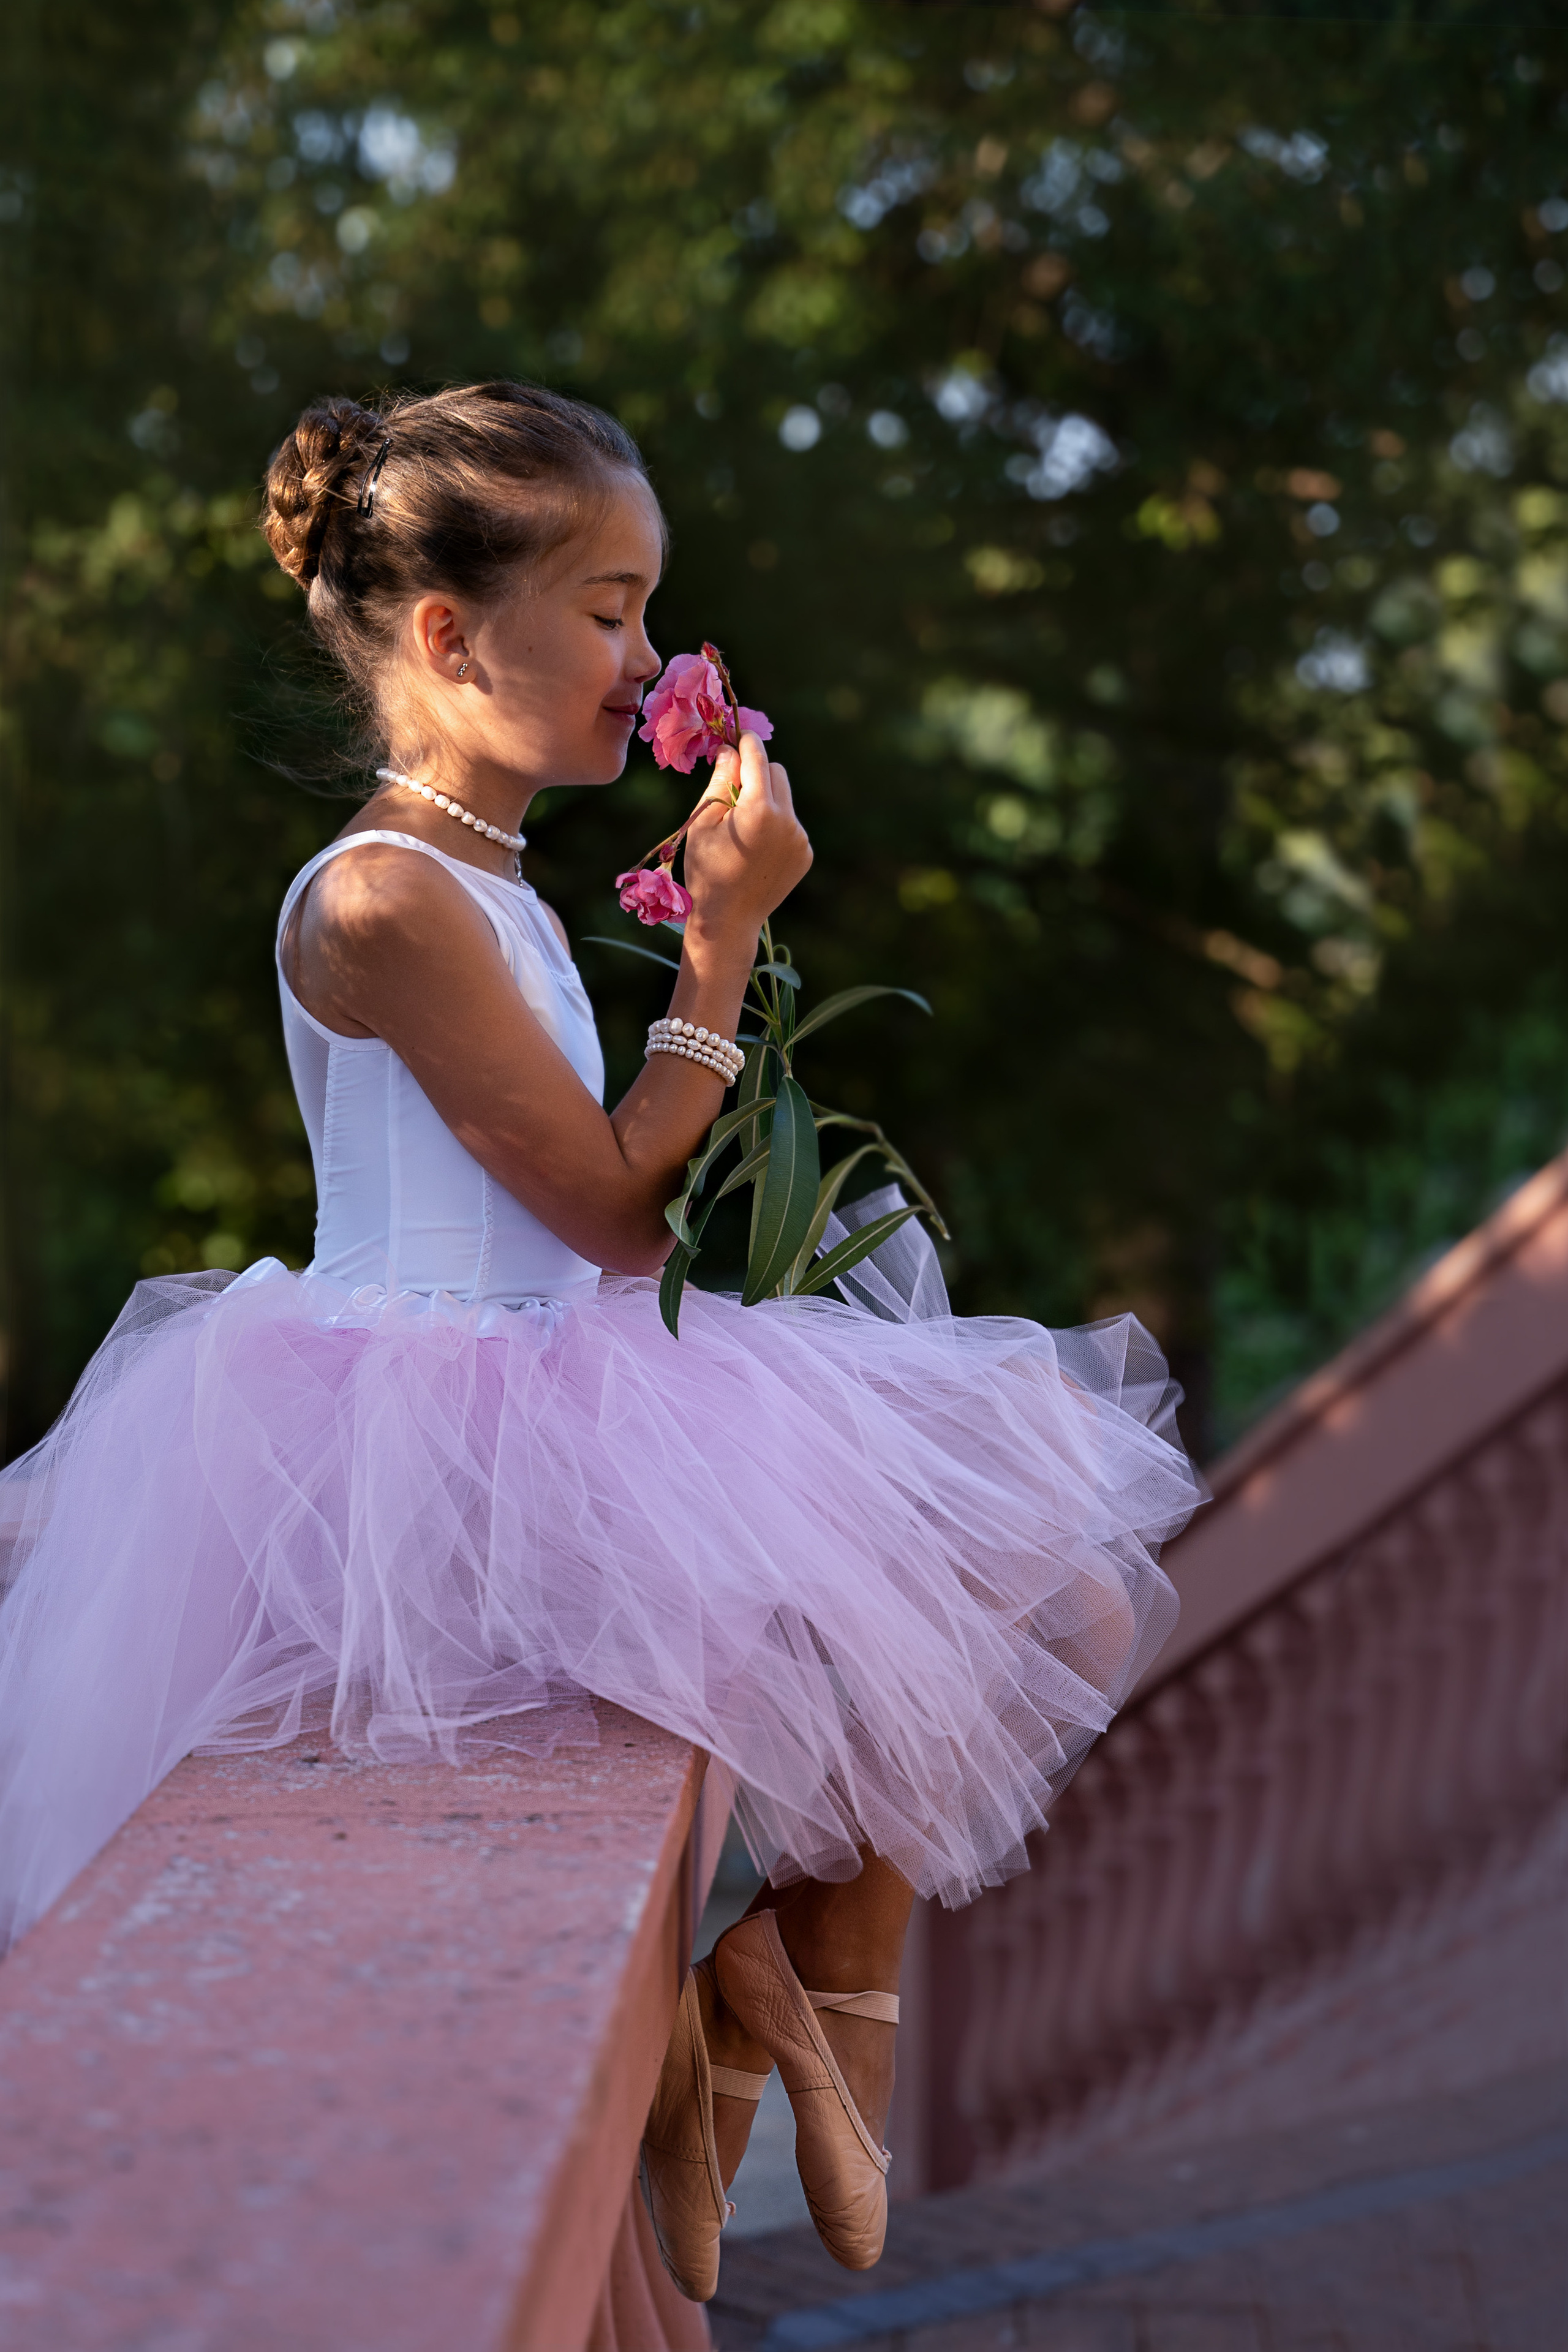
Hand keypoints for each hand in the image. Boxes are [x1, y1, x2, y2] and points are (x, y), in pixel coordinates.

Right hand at [681, 731, 811, 943]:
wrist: (728, 921)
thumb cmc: (706, 871)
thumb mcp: (704, 822)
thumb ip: (720, 781)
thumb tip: (730, 749)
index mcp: (760, 809)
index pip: (757, 758)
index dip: (746, 742)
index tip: (738, 734)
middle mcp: (788, 821)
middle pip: (776, 773)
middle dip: (756, 773)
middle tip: (732, 789)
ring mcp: (800, 839)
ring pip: (785, 799)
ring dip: (766, 800)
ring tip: (742, 828)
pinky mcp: (805, 854)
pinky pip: (790, 824)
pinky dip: (774, 826)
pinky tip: (755, 849)